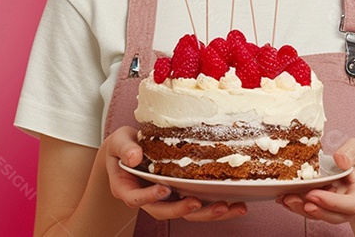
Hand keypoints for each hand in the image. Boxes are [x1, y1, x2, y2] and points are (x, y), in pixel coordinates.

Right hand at [104, 126, 247, 221]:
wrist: (129, 150)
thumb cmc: (123, 146)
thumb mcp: (119, 141)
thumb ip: (125, 148)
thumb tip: (134, 156)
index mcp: (128, 189)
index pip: (136, 198)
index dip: (150, 197)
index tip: (164, 189)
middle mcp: (148, 199)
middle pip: (164, 211)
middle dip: (182, 209)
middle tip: (197, 203)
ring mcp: (167, 199)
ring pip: (186, 213)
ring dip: (207, 213)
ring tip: (227, 208)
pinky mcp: (182, 195)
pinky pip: (199, 205)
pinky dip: (216, 207)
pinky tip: (236, 205)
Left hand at [277, 138, 354, 223]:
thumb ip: (351, 152)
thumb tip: (340, 160)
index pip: (351, 205)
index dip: (332, 203)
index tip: (313, 194)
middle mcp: (351, 207)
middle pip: (333, 215)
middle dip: (312, 209)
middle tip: (292, 198)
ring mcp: (337, 210)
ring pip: (320, 215)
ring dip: (300, 209)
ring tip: (285, 198)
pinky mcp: (324, 207)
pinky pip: (311, 210)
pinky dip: (297, 206)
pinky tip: (283, 198)